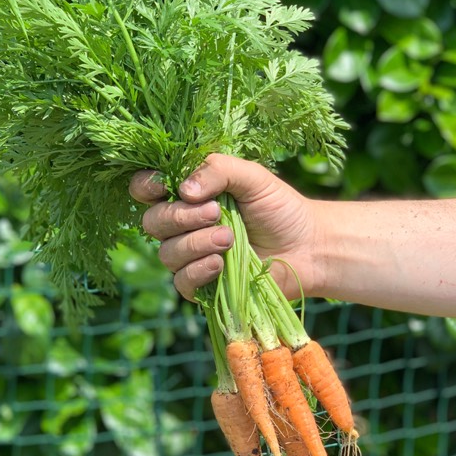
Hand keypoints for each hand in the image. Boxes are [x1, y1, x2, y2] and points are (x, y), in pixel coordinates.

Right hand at [129, 153, 320, 300]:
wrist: (309, 247)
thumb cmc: (280, 208)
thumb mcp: (253, 177)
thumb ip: (218, 170)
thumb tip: (183, 189)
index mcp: (189, 194)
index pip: (146, 188)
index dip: (146, 186)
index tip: (163, 186)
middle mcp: (183, 225)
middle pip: (153, 222)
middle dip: (181, 217)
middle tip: (216, 212)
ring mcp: (191, 257)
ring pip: (167, 253)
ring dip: (196, 243)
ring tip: (230, 238)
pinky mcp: (203, 285)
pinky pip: (182, 282)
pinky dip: (199, 270)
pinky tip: (221, 263)